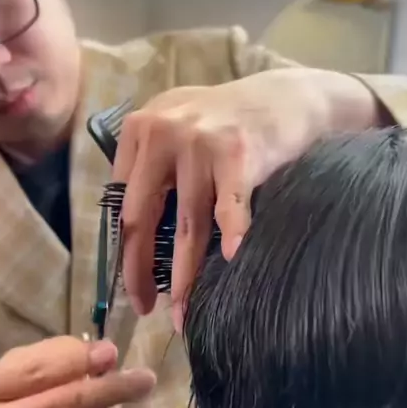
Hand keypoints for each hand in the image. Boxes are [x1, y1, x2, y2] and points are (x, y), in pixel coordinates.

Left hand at [113, 67, 378, 328]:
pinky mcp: (239, 151)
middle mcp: (162, 132)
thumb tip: (130, 235)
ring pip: (188, 224)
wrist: (285, 97)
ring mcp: (200, 141)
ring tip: (184, 310)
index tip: (131, 286)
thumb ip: (149, 166)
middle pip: (142, 217)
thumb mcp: (175, 128)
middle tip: (145, 308)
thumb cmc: (227, 123)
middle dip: (140, 271)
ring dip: (187, 275)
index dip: (123, 252)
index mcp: (139, 130)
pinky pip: (230, 206)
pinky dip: (233, 235)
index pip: (121, 204)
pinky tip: (233, 260)